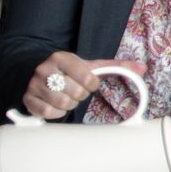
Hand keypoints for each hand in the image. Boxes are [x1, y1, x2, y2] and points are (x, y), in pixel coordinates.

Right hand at [23, 52, 146, 119]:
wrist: (40, 73)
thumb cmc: (71, 71)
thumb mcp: (91, 65)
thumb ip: (117, 66)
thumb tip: (142, 68)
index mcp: (61, 58)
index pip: (87, 77)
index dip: (92, 84)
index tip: (89, 82)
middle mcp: (45, 69)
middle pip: (75, 93)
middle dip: (80, 94)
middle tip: (76, 90)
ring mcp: (34, 84)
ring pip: (62, 103)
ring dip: (70, 104)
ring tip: (67, 96)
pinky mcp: (28, 99)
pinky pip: (49, 113)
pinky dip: (58, 113)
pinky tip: (57, 105)